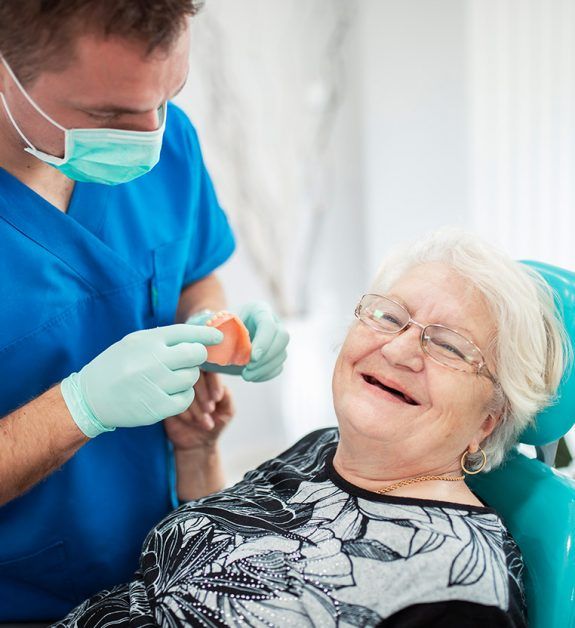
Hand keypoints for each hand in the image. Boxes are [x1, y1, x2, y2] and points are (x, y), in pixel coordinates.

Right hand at [60, 324, 222, 437]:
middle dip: (197, 357)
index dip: (206, 335)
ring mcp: (155, 385)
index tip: (218, 338)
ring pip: (192, 377)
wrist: (90, 397)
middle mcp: (153, 361)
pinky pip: (185, 399)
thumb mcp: (134, 343)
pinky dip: (182, 396)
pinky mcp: (157, 407)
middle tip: (190, 360)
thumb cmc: (116, 366)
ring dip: (187, 377)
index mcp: (147, 341)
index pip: (186, 333)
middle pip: (195, 355)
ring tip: (170, 378)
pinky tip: (169, 393)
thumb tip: (197, 338)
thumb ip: (163, 339)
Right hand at [164, 371, 234, 450]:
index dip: (214, 382)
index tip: (217, 398)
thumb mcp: (228, 411)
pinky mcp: (167, 400)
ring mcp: (178, 389)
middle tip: (210, 410)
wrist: (197, 443)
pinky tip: (190, 420)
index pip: (210, 369)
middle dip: (204, 394)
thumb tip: (220, 386)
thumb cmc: (215, 423)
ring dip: (195, 405)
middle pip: (195, 375)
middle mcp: (192, 380)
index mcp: (208, 379)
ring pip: (183, 387)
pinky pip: (172, 399)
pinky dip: (183, 410)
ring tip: (203, 421)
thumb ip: (227, 395)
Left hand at [186, 301, 288, 381]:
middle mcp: (272, 322)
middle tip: (248, 369)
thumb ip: (212, 329)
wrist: (220, 337)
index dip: (264, 341)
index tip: (252, 358)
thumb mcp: (212, 325)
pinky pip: (278, 366)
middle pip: (282, 338)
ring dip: (265, 368)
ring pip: (281, 354)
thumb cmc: (215, 328)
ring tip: (246, 375)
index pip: (269, 324)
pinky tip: (252, 376)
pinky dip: (266, 374)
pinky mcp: (275, 354)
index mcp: (258, 310)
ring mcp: (276, 339)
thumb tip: (213, 336)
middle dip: (267, 357)